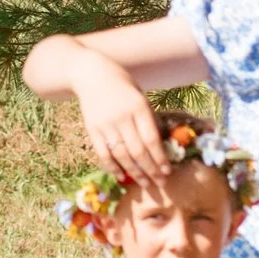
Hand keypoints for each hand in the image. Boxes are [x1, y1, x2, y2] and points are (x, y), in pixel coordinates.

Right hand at [70, 57, 172, 188]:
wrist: (90, 73)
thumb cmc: (121, 83)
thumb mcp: (140, 95)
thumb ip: (148, 117)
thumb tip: (159, 143)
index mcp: (138, 107)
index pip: (151, 140)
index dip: (160, 159)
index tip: (168, 171)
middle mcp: (122, 118)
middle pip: (138, 151)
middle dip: (151, 170)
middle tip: (161, 183)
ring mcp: (106, 125)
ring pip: (122, 155)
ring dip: (135, 172)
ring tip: (146, 184)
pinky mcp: (92, 130)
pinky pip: (103, 153)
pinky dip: (113, 167)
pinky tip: (122, 176)